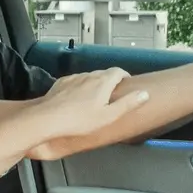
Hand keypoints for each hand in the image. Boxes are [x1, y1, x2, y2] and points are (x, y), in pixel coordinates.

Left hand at [27, 68, 149, 142]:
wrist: (48, 118)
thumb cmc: (80, 120)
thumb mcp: (109, 116)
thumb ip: (128, 103)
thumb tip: (144, 93)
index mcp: (103, 82)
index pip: (118, 71)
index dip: (124, 76)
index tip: (126, 83)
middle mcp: (88, 76)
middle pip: (103, 73)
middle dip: (110, 80)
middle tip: (113, 93)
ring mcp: (73, 78)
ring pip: (89, 76)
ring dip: (95, 83)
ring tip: (96, 97)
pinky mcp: (61, 83)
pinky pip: (75, 81)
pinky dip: (80, 86)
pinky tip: (77, 98)